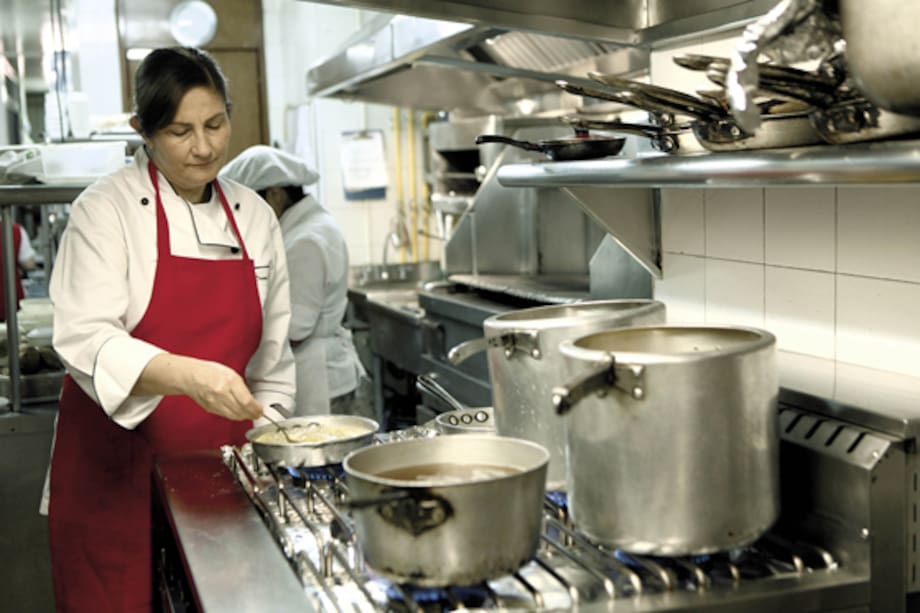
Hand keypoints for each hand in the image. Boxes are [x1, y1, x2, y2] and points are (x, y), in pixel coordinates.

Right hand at [134, 353, 262, 420]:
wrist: (191, 376)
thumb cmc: (210, 372)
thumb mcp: (231, 374)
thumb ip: (242, 387)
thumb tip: (251, 400)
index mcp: (230, 381)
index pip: (247, 401)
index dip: (256, 409)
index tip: (260, 410)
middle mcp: (222, 393)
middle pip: (241, 411)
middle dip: (251, 414)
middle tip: (257, 414)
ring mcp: (215, 402)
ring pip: (234, 416)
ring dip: (243, 417)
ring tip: (249, 414)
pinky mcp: (210, 409)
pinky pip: (226, 415)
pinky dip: (234, 416)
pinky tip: (237, 413)